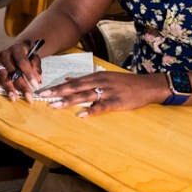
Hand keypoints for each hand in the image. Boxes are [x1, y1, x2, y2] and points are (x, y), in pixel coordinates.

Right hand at [0, 40, 42, 99]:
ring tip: (14, 98)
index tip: (35, 86)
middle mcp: (5, 54)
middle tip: (28, 97)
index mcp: (16, 49)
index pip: (22, 62)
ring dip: (8, 88)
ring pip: (3, 76)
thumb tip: (38, 80)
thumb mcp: (34, 57)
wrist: (16, 48)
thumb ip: (36, 67)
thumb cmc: (26, 54)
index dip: (29, 74)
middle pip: (13, 71)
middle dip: (22, 85)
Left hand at [34, 71, 166, 116]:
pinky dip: (91, 111)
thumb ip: (86, 79)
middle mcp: (100, 82)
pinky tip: (81, 115)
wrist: (148, 85)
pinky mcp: (117, 102)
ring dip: (69, 100)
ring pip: (85, 96)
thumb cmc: (125, 83)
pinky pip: (102, 107)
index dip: (58, 86)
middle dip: (58, 91)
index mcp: (96, 76)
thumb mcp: (104, 76)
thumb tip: (67, 79)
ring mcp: (108, 92)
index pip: (73, 81)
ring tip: (55, 105)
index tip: (43, 90)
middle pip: (75, 87)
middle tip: (43, 96)